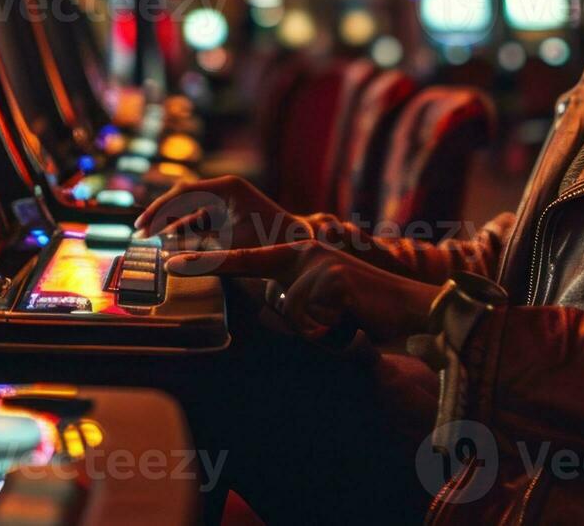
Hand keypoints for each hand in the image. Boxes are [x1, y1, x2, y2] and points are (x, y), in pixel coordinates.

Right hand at [135, 175, 309, 251]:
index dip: (159, 210)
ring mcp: (228, 200)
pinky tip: (170, 242)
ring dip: (171, 223)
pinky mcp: (230, 214)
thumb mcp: (235, 251)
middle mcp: (226, 189)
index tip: (142, 226)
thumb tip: (167, 264)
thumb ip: (202, 257)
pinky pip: (200, 218)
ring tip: (150, 238)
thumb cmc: (273, 245)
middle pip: (183, 198)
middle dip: (160, 216)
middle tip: (140, 234)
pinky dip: (185, 229)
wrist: (302, 245)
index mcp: (227, 188)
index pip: (182, 192)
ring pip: (190, 209)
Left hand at [168, 241, 439, 344]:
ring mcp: (319, 263)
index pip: (246, 260)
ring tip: (346, 321)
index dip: (208, 263)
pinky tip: (353, 321)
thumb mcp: (322, 301)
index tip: (172, 263)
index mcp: (298, 254)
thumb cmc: (365, 311)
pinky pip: (313, 320)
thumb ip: (295, 297)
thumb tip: (277, 308)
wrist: (411, 308)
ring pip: (292, 314)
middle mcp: (305, 252)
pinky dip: (332, 331)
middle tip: (279, 300)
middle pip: (268, 289)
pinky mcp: (333, 279)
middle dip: (271, 300)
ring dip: (318, 330)